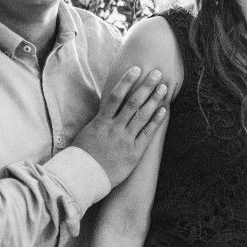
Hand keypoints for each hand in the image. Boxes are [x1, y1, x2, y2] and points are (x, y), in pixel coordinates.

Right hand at [72, 66, 167, 186]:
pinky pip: (147, 133)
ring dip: (154, 100)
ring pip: (141, 115)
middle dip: (146, 86)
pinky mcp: (133, 152)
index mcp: (101, 121)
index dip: (127, 81)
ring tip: (164, 88)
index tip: (137, 69)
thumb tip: (107, 109)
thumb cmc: (83, 155)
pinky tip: (163, 110)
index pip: (115, 96)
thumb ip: (100, 121)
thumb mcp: (88, 133)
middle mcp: (114, 128)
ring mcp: (125, 139)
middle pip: (133, 102)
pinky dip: (156, 121)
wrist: (83, 177)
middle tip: (157, 73)